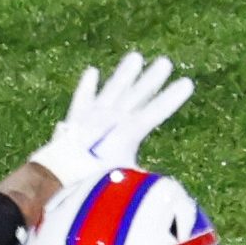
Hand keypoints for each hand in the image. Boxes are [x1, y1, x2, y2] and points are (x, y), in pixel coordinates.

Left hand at [39, 49, 195, 195]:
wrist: (58, 179)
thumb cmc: (92, 183)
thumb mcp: (125, 181)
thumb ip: (143, 178)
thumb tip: (164, 188)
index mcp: (127, 132)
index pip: (155, 112)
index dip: (171, 98)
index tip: (187, 83)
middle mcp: (111, 119)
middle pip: (136, 95)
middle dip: (151, 79)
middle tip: (165, 62)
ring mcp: (91, 116)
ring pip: (112, 89)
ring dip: (124, 74)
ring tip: (135, 57)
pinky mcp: (75, 119)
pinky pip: (82, 99)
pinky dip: (87, 87)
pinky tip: (92, 72)